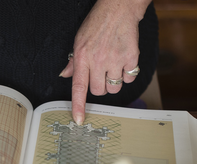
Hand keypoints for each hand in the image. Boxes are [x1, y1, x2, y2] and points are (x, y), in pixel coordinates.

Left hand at [59, 0, 148, 124]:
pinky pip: (129, 79)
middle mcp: (98, 60)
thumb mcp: (79, 40)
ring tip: (113, 66)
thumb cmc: (97, 24)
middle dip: (99, 86)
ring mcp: (115, 60)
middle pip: (98, 91)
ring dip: (113, 82)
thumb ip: (73, 61)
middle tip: (101, 73)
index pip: (78, 87)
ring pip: (114, 88)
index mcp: (82, 56)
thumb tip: (65, 76)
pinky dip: (127, 75)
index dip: (78, 106)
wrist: (119, 9)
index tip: (79, 119)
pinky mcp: (131, 58)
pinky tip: (123, 61)